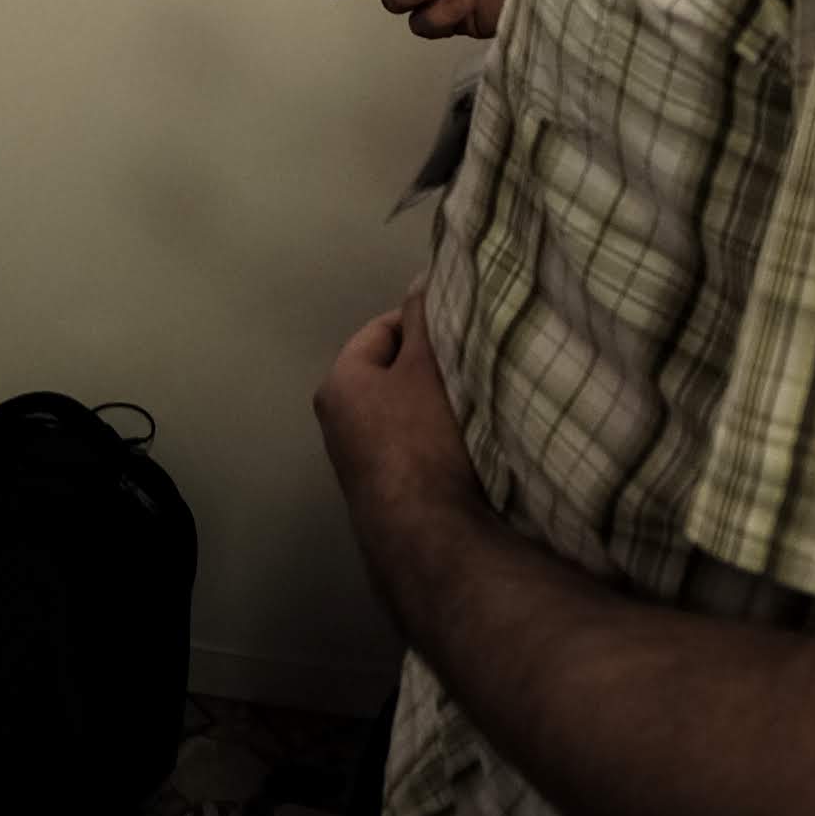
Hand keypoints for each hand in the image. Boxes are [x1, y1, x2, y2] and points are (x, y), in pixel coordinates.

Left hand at [315, 296, 484, 602]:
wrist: (428, 537)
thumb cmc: (422, 439)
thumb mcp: (426, 367)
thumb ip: (425, 319)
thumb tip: (422, 278)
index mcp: (339, 384)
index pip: (381, 330)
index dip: (423, 323)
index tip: (463, 329)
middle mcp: (337, 424)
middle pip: (392, 375)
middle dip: (431, 367)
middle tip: (474, 364)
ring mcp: (359, 464)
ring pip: (405, 415)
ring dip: (437, 407)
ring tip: (477, 403)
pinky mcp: (385, 496)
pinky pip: (414, 450)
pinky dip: (439, 442)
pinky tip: (469, 446)